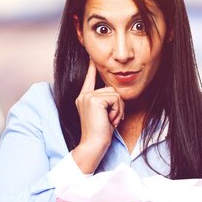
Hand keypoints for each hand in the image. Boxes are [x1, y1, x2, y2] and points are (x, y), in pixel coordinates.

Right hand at [71, 59, 124, 173]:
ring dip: (118, 109)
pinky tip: (110, 121)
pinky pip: (115, 98)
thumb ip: (104, 102)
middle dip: (117, 105)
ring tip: (110, 121)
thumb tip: (113, 92)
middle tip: (111, 120)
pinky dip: (117, 111)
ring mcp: (87, 97)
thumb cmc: (100, 134)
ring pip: (114, 94)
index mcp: (83, 98)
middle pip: (110, 89)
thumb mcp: (103, 115)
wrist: (93, 145)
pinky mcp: (94, 99)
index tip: (91, 56)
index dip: (91, 67)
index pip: (89, 79)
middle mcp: (83, 95)